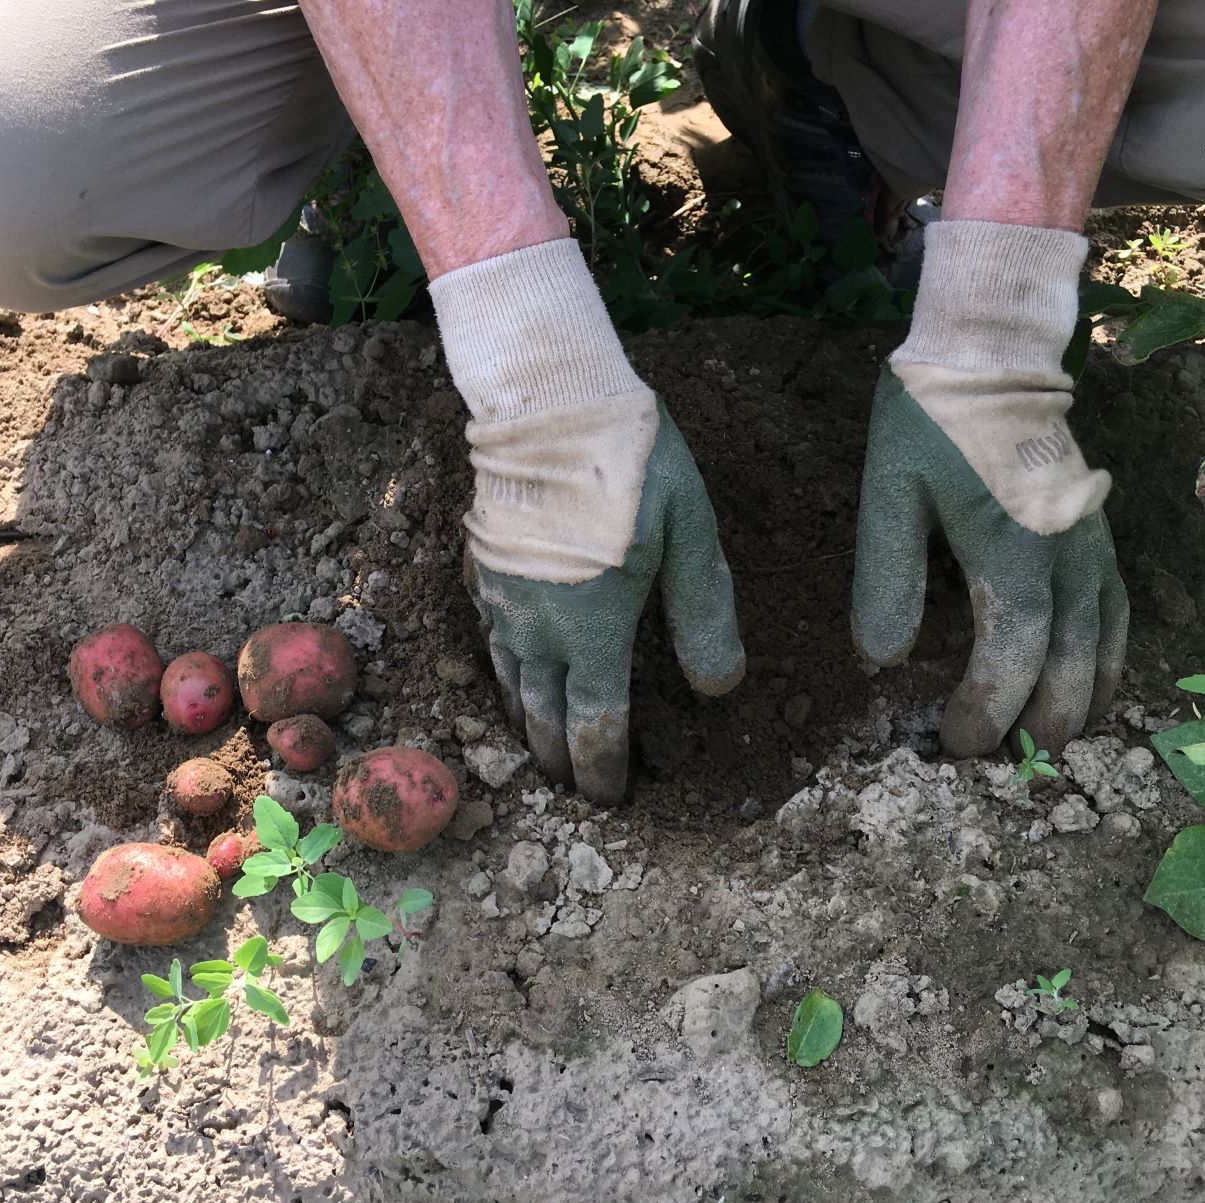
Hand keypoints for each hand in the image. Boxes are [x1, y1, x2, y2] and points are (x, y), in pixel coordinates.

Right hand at [430, 238, 743, 802]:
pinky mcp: (485, 569)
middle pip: (545, 715)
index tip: (613, 798)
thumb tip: (719, 688)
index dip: (605, 767)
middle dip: (560, 761)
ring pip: (510, 683)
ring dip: (528, 725)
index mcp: (594, 628)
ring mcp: (504, 600)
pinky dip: (504, 676)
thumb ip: (704, 614)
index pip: (596, 722)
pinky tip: (512, 676)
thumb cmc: (631, 462)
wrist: (549, 401)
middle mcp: (539, 627)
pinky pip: (491, 641)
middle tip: (574, 793)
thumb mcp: (689, 535)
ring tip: (539, 754)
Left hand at [851, 220, 1128, 756]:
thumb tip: (880, 661)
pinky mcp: (1099, 529)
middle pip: (1072, 662)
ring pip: (1107, 641)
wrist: (992, 350)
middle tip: (1005, 762)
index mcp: (1012, 545)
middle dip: (1042, 721)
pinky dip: (1107, 655)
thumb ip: (886, 577)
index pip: (1013, 653)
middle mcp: (1066, 551)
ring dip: (1083, 698)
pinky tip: (1089, 682)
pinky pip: (1119, 607)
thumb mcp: (888, 492)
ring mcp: (1092, 540)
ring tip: (1054, 742)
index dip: (988, 707)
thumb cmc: (930, 420)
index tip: (955, 743)